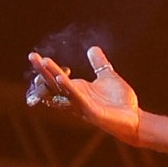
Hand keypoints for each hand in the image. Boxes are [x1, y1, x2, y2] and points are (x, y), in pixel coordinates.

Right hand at [26, 45, 144, 142]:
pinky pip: (77, 99)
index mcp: (77, 89)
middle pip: (52, 84)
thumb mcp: (108, 76)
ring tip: (44, 62)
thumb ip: (99, 64)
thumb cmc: (119, 102)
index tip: (41, 57)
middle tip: (32, 56)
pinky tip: (61, 78)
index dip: (47, 69)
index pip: (55, 78)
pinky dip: (69, 89)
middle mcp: (75, 97)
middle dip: (42, 70)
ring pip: (62, 90)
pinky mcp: (91, 112)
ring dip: (53, 75)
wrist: (135, 118)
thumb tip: (92, 48)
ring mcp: (81, 105)